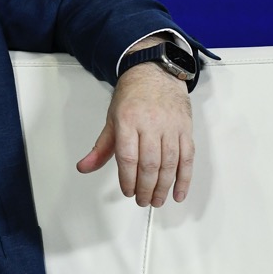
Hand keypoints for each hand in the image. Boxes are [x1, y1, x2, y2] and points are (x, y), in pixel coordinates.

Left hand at [76, 53, 193, 206]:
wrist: (154, 73)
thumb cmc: (132, 97)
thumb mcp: (112, 119)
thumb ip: (101, 147)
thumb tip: (84, 167)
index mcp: (128, 121)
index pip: (128, 157)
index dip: (128, 179)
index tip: (128, 191)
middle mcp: (151, 124)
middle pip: (150, 163)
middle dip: (146, 188)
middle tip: (142, 200)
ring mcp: (170, 127)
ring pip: (170, 163)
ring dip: (164, 187)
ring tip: (156, 200)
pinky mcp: (185, 129)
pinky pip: (187, 158)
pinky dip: (184, 178)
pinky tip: (178, 193)